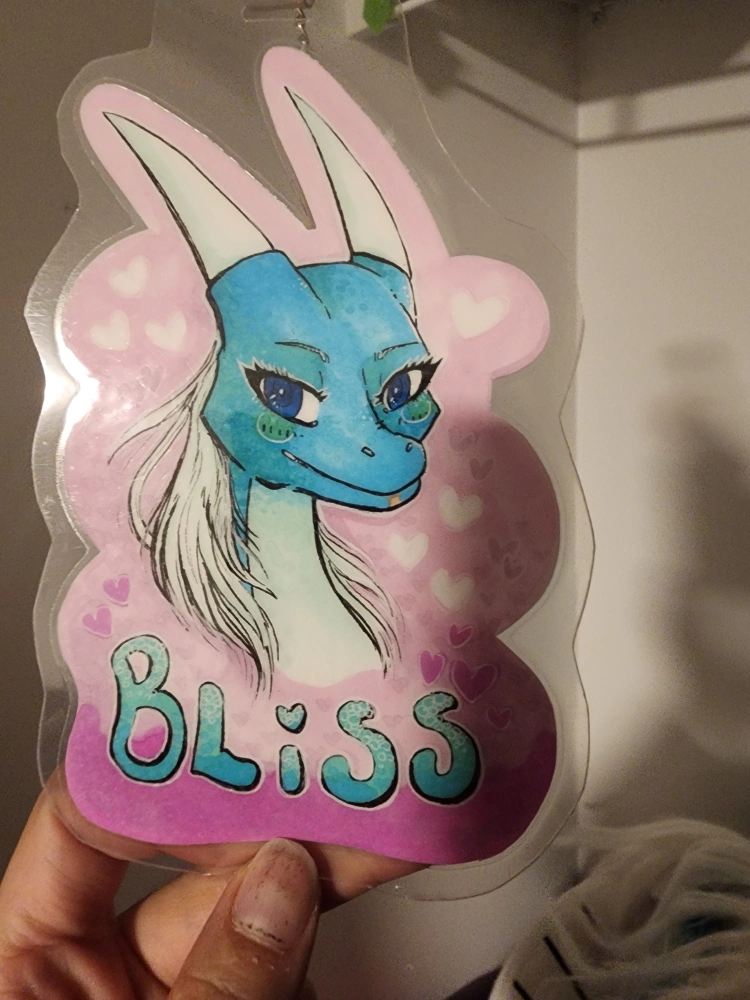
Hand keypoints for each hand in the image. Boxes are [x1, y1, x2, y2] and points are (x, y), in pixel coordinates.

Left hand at [0, 779, 421, 997]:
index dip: (142, 768)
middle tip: (328, 761)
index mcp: (23, 974)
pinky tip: (375, 867)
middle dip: (264, 813)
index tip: (217, 719)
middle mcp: (97, 981)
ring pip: (254, 906)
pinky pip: (286, 955)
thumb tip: (279, 877)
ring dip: (317, 857)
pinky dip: (331, 915)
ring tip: (375, 802)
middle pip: (184, 864)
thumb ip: (211, 986)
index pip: (79, 832)